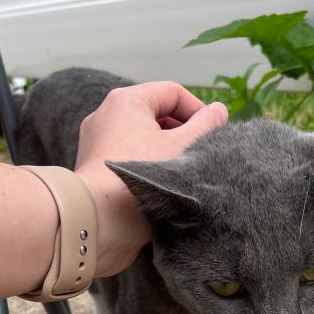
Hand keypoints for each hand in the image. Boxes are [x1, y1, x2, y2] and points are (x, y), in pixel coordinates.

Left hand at [73, 82, 227, 275]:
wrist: (97, 220)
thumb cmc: (140, 180)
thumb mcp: (181, 149)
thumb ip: (205, 126)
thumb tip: (219, 110)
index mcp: (127, 100)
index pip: (172, 92)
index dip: (198, 110)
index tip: (211, 134)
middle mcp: (106, 113)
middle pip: (155, 112)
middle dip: (181, 131)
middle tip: (198, 154)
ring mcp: (97, 139)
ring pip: (141, 135)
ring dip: (164, 149)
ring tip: (180, 172)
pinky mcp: (94, 164)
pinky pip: (127, 153)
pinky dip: (145, 162)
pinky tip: (158, 184)